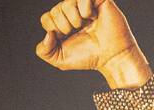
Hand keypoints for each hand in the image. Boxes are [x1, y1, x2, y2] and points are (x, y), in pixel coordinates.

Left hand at [35, 0, 152, 88]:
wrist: (111, 57)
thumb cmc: (89, 57)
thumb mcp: (60, 60)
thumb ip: (43, 51)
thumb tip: (47, 34)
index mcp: (64, 24)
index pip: (46, 18)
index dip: (53, 29)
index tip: (66, 38)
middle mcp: (73, 13)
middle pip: (55, 10)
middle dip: (63, 25)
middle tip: (77, 32)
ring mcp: (85, 5)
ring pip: (67, 2)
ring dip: (73, 17)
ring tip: (84, 25)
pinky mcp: (98, 0)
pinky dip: (84, 8)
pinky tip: (92, 17)